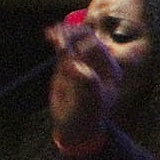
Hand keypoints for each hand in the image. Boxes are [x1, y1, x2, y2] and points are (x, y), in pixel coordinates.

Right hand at [46, 17, 121, 155]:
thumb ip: (87, 83)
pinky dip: (57, 38)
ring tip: (52, 34)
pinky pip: (64, 47)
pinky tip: (49, 34)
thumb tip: (76, 65)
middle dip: (72, 35)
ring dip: (64, 33)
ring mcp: (83, 61)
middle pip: (86, 39)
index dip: (81, 46)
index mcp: (110, 69)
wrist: (75, 126)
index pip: (97, 48)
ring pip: (74, 39)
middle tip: (58, 39)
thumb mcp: (90, 102)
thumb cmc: (87, 116)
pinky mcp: (69, 63)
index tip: (66, 51)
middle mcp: (99, 63)